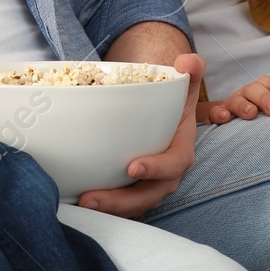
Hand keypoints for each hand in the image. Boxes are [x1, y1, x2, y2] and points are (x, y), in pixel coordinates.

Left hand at [76, 52, 201, 217]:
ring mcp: (149, 184)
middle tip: (92, 198)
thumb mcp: (185, 80)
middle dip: (122, 201)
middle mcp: (166, 173)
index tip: (132, 167)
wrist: (164, 111)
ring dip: (109, 208)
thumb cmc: (173, 97)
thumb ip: (192, 69)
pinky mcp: (132, 189)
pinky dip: (104, 206)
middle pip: (149, 195)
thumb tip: (187, 62)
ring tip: (82, 203)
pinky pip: (121, 205)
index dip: (156, 169)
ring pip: (133, 205)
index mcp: (180, 149)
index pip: (174, 164)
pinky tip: (77, 202)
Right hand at [196, 75, 269, 123]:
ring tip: (251, 113)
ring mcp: (234, 102)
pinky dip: (219, 113)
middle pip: (258, 88)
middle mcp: (251, 92)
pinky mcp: (219, 113)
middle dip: (267, 97)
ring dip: (244, 105)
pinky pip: (216, 112)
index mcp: (269, 89)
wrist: (231, 117)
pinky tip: (224, 118)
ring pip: (238, 99)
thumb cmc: (263, 115)